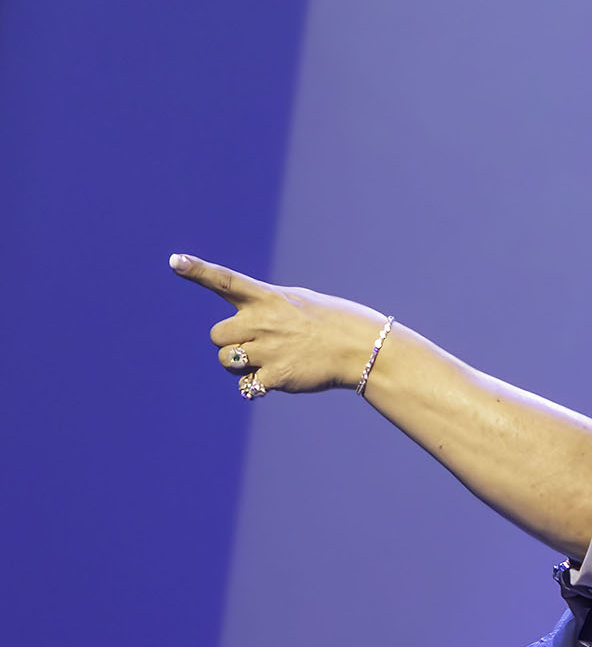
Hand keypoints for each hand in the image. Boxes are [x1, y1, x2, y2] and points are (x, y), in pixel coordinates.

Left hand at [170, 253, 387, 393]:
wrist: (361, 349)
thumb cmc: (331, 322)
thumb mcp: (297, 302)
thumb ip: (264, 307)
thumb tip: (240, 326)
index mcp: (267, 298)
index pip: (226, 280)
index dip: (198, 271)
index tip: (176, 261)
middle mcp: (263, 322)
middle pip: (216, 335)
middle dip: (229, 342)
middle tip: (257, 343)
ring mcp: (268, 349)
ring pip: (226, 360)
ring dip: (239, 363)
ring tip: (268, 359)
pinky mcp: (277, 375)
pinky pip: (247, 385)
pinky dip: (255, 384)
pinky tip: (277, 377)